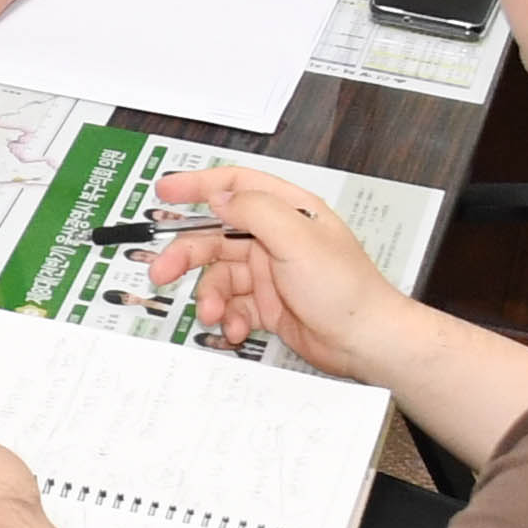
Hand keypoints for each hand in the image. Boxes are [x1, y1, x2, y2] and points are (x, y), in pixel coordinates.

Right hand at [150, 163, 405, 383]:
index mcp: (288, 212)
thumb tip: (218, 197)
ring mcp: (270, 273)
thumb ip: (255, 211)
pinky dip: (228, 318)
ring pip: (219, 276)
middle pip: (215, 236)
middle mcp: (276, 238)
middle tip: (162, 271)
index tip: (165, 191)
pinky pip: (232, 306)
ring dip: (209, 296)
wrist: (365, 342)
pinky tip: (235, 329)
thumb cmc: (346, 289)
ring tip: (212, 314)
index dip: (198, 185)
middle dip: (187, 254)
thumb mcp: (298, 239)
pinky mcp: (267, 305)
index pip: (236, 186)